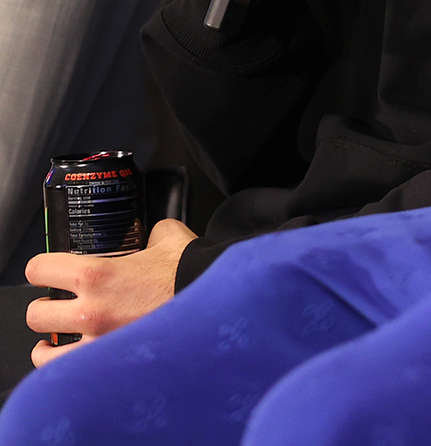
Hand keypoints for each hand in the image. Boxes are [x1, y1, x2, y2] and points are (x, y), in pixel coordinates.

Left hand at [25, 218, 195, 364]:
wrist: (217, 304)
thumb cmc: (194, 274)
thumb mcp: (170, 237)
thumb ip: (151, 234)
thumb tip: (152, 236)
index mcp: (97, 276)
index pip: (38, 270)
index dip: (41, 267)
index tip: (47, 271)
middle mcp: (91, 311)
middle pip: (36, 313)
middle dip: (46, 306)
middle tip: (59, 304)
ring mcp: (98, 342)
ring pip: (44, 351)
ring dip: (50, 342)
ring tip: (55, 339)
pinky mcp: (111, 364)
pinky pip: (69, 373)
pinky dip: (66, 366)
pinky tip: (72, 358)